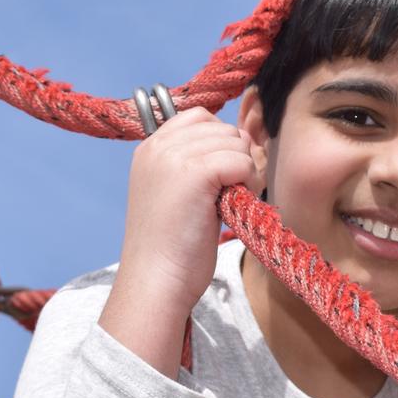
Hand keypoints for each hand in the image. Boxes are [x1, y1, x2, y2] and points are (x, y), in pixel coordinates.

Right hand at [115, 107, 263, 312]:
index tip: (221, 176)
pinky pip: (242, 160)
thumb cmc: (172, 248)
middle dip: (236, 157)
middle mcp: (158, 146)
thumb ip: (194, 164)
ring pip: (235, 142)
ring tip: (229, 201)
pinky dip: (248, 182)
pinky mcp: (195, 173)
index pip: (199, 117)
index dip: (220, 142)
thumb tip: (242, 140)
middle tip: (228, 193)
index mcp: (150, 149)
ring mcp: (174, 157)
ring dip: (244, 171)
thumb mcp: (175, 195)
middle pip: (221, 128)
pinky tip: (234, 205)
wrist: (156, 281)